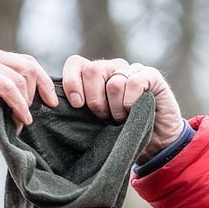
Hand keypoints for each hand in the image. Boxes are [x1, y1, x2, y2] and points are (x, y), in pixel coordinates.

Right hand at [0, 43, 57, 128]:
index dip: (40, 81)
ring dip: (26, 102)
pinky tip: (20, 119)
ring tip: (22, 121)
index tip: (51, 101)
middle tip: (45, 110)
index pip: (23, 62)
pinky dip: (18, 104)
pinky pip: (7, 86)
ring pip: (20, 77)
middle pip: (27, 65)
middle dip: (41, 89)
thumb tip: (19, 104)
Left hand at [61, 55, 183, 161]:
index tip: (75, 105)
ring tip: (121, 118)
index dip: (71, 82)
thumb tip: (53, 104)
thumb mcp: (93, 122)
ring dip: (115, 108)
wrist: (155, 143)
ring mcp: (132, 70)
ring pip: (113, 82)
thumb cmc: (119, 133)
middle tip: (102, 116)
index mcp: (95, 76)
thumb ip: (78, 109)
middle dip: (94, 100)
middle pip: (92, 70)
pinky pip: (133, 83)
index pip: (75, 64)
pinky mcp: (151, 76)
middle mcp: (113, 68)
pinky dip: (130, 102)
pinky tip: (135, 112)